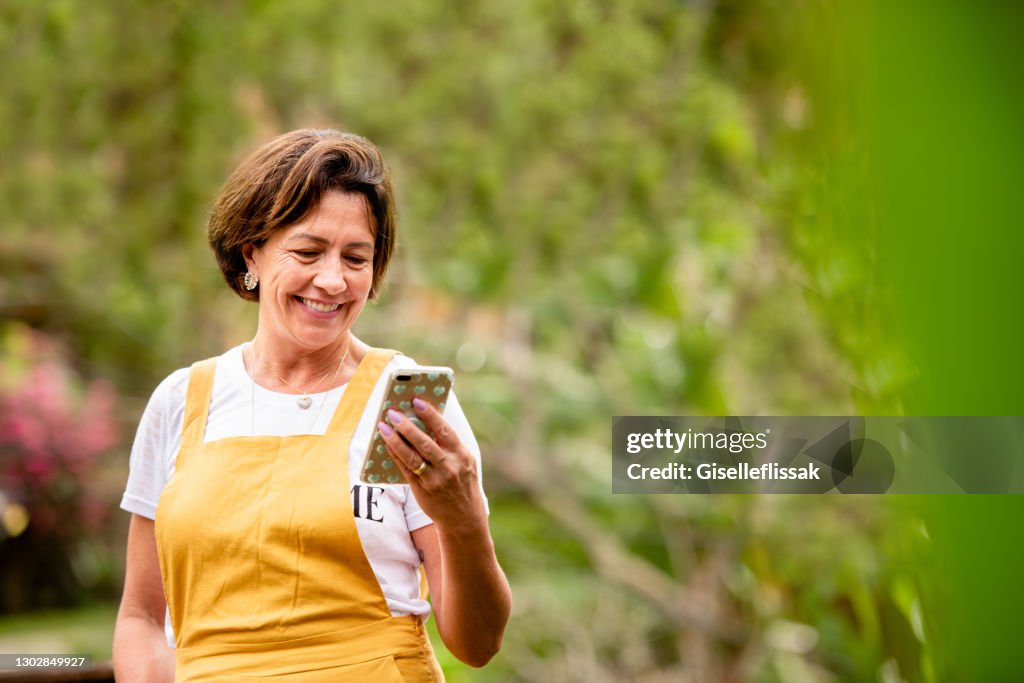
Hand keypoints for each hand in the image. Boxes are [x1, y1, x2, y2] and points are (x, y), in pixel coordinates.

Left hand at [377, 399, 485, 528]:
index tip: (417, 401)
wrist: (464, 518)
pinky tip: (386, 445)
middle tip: (393, 413)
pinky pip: (405, 470)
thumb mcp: (465, 463)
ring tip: (383, 426)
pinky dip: (395, 456)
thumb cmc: (462, 484)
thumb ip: (449, 446)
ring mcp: (435, 480)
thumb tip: (426, 423)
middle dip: (407, 426)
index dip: (431, 415)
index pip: (444, 431)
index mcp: (462, 455)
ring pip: (412, 457)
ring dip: (396, 440)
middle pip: (425, 443)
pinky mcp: (422, 490)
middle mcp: (449, 467)